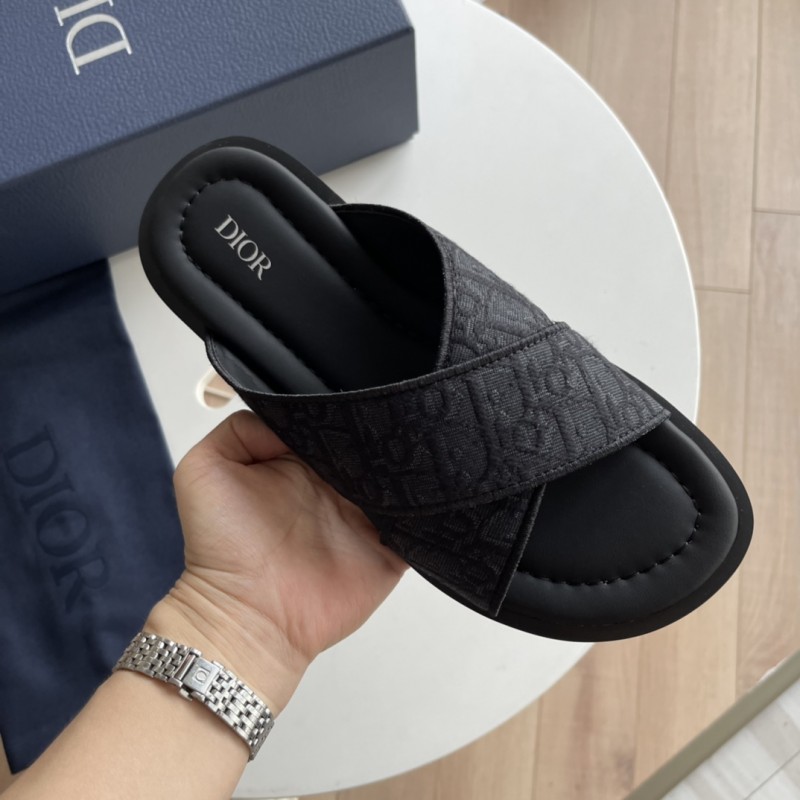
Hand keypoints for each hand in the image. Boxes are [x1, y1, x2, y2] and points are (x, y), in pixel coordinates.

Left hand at [147, 410, 406, 711]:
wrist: (249, 618)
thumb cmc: (221, 549)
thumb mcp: (203, 470)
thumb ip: (241, 430)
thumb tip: (287, 414)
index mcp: (301, 464)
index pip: (332, 425)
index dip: (342, 411)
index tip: (352, 398)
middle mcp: (336, 487)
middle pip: (370, 449)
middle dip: (381, 435)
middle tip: (390, 421)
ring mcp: (366, 518)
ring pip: (400, 480)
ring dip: (407, 470)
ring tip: (412, 451)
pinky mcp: (389, 549)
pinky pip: (420, 522)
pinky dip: (427, 509)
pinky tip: (428, 490)